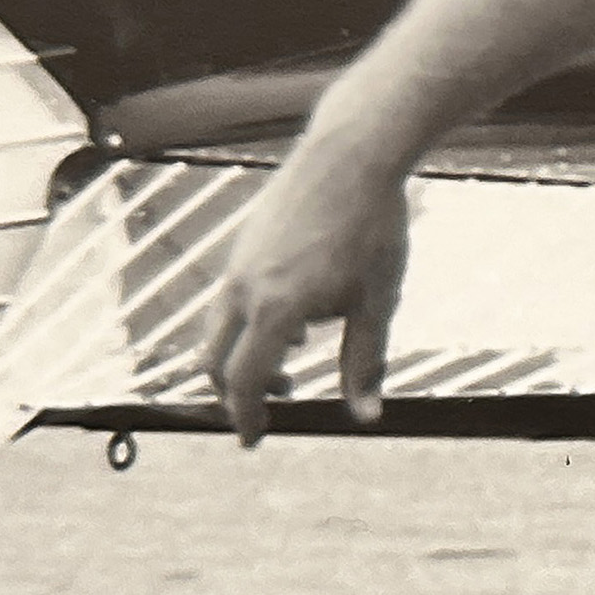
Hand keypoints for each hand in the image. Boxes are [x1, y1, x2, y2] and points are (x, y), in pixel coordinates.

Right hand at [197, 140, 411, 444]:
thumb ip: (366, 361)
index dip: (246, 417)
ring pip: (219, 326)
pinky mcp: (243, 242)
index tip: (253, 440)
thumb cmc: (372, 229)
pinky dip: (249, 322)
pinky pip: (232, 296)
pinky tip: (295, 318)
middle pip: (216, 359)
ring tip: (289, 363)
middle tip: (266, 410)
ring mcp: (237, 262)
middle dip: (235, 392)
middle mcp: (242, 288)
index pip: (244, 381)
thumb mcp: (377, 301)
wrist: (351, 155)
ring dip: (244, 355)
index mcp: (273, 309)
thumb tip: (366, 417)